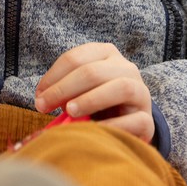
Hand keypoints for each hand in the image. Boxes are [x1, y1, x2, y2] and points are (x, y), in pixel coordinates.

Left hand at [34, 42, 153, 143]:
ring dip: (91, 100)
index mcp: (106, 54)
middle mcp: (126, 68)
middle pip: (93, 71)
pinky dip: (113, 125)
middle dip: (63, 89)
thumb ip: (63, 90)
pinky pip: (135, 120)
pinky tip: (95, 131)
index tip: (38, 96)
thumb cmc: (96, 103)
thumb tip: (41, 99)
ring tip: (70, 112)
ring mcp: (141, 92)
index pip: (76, 58)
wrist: (129, 123)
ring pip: (121, 88)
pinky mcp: (148, 119)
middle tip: (43, 106)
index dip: (53, 76)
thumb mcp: (79, 89)